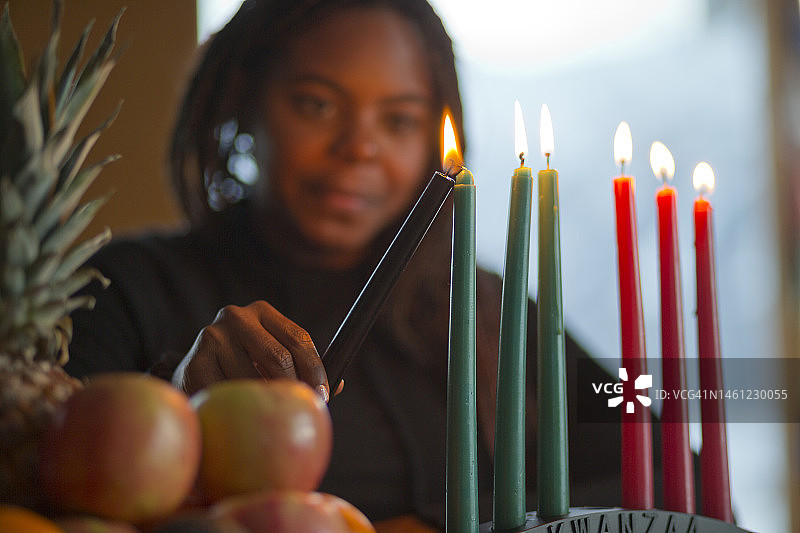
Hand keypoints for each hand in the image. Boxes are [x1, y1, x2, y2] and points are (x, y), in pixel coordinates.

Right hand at [172, 301, 329, 400]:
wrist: (192, 373)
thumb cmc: (243, 367)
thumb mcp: (270, 359)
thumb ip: (301, 367)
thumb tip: (337, 385)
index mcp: (262, 312)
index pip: (298, 338)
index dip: (315, 369)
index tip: (323, 396)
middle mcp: (236, 316)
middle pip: (279, 357)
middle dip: (294, 387)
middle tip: (299, 411)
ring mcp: (212, 337)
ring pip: (253, 380)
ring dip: (264, 402)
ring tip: (266, 415)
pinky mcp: (194, 363)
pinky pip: (227, 394)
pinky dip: (238, 409)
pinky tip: (239, 417)